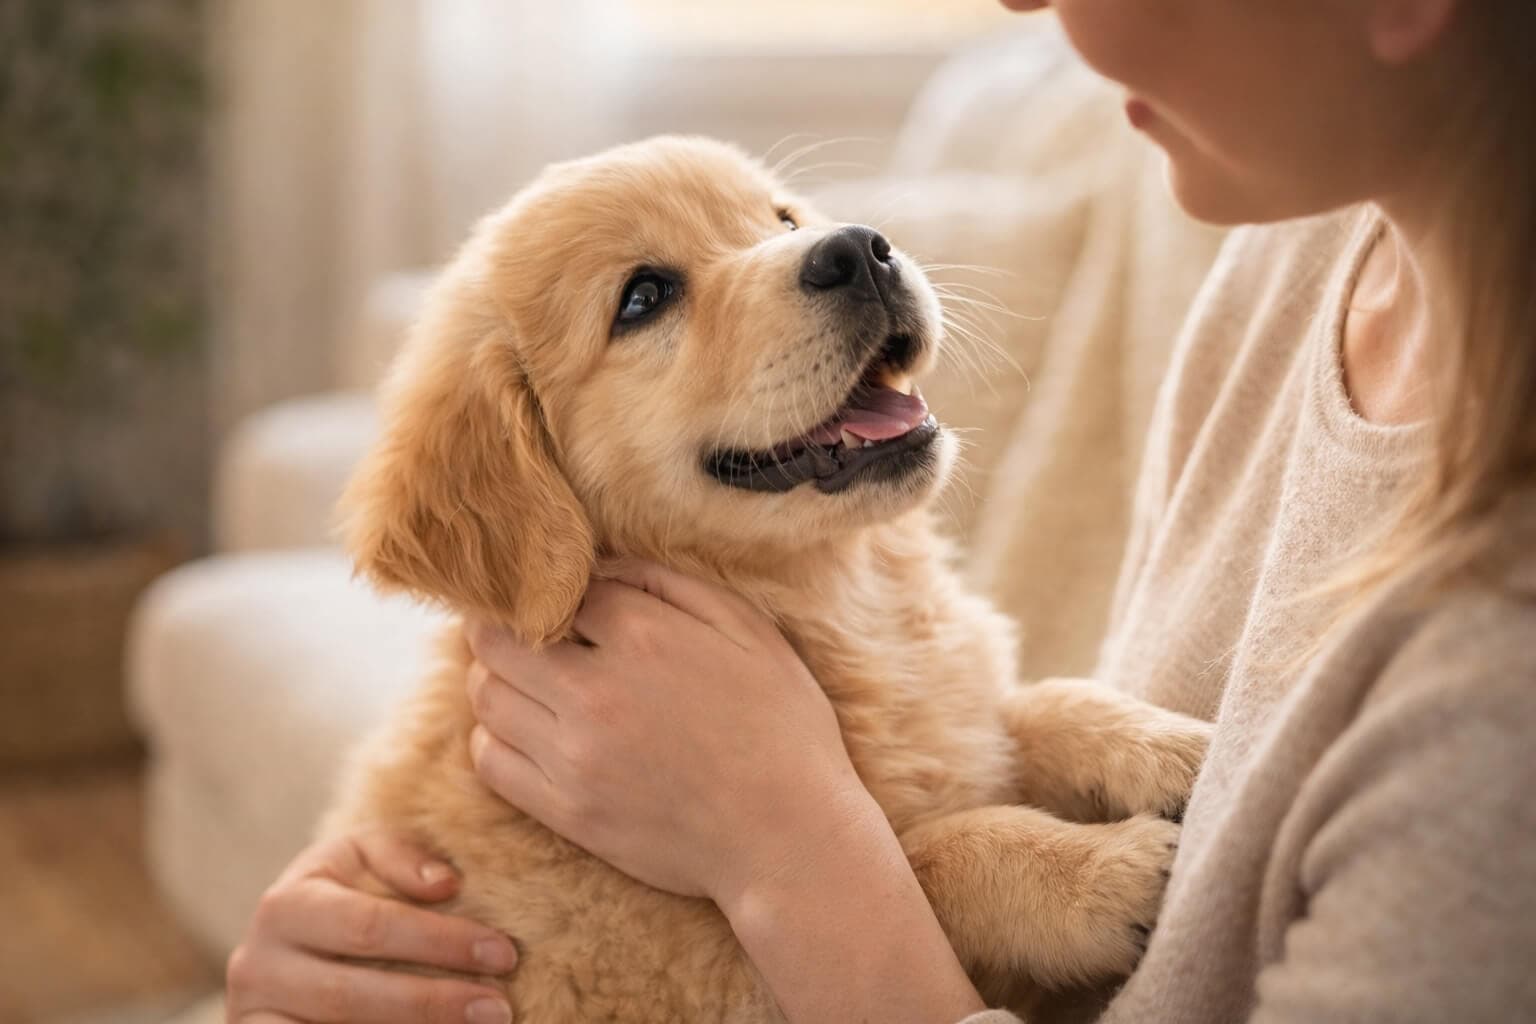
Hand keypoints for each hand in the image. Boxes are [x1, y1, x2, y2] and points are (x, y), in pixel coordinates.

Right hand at [226, 830, 518, 1023]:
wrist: (285, 946)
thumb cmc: (342, 893)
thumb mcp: (362, 859)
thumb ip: (401, 857)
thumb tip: (446, 884)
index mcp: (286, 905)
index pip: (369, 925)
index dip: (440, 941)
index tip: (503, 953)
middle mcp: (257, 965)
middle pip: (351, 994)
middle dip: (432, 1002)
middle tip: (498, 1008)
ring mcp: (253, 1016)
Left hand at [464, 558, 874, 911]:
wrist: (789, 838)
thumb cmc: (782, 729)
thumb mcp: (749, 631)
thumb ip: (672, 586)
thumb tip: (604, 566)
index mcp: (644, 636)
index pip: (559, 592)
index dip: (560, 593)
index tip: (567, 604)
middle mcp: (596, 691)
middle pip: (500, 639)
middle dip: (503, 625)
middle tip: (517, 629)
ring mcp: (575, 754)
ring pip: (486, 696)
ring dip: (494, 677)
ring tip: (521, 677)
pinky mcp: (567, 809)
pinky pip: (491, 760)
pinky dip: (493, 736)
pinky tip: (526, 730)